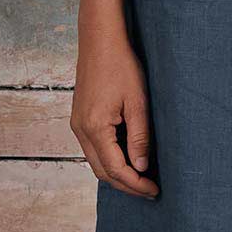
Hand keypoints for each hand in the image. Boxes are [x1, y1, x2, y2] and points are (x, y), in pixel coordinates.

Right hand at [71, 23, 159, 196]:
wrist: (99, 41)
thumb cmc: (121, 66)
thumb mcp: (137, 102)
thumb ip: (139, 137)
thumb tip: (140, 168)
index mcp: (95, 127)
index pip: (116, 169)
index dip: (136, 184)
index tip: (155, 190)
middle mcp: (81, 130)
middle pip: (103, 172)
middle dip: (127, 185)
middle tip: (150, 191)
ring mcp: (77, 125)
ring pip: (96, 163)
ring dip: (118, 174)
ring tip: (142, 178)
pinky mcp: (79, 119)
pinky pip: (93, 149)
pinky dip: (110, 160)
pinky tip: (127, 159)